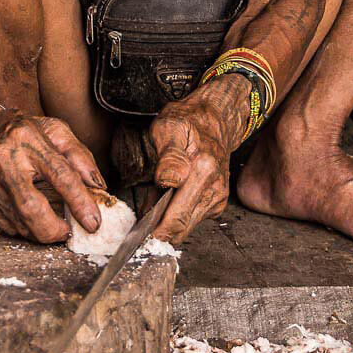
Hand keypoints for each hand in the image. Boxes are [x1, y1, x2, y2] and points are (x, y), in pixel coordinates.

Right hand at [0, 103, 106, 242]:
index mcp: (27, 138)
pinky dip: (22, 227)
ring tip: (50, 222)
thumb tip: (98, 186)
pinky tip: (27, 215)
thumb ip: (78, 155)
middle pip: (32, 209)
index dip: (80, 202)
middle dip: (55, 230)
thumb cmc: (15, 129)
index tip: (93, 222)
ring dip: (41, 230)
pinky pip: (4, 225)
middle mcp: (3, 160)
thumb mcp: (52, 129)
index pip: (59, 174)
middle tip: (67, 230)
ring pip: (19, 223)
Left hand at [148, 75, 248, 244]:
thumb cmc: (187, 123)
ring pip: (184, 229)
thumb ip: (168, 156)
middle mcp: (214, 188)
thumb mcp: (168, 128)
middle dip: (156, 228)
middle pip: (180, 230)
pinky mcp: (217, 205)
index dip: (151, 228)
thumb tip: (168, 180)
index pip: (176, 218)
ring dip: (165, 221)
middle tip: (142, 211)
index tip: (135, 229)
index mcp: (203, 170)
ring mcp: (217, 199)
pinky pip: (190, 222)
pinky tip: (170, 197)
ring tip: (157, 197)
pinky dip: (175, 216)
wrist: (213, 122)